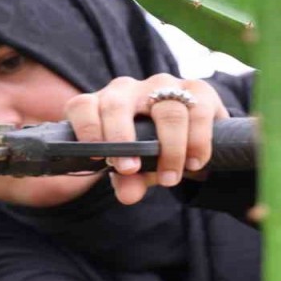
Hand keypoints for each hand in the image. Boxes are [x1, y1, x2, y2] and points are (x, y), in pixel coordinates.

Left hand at [64, 73, 229, 204]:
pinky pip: (198, 112)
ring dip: (170, 150)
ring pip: (167, 111)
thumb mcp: (133, 170)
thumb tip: (128, 196)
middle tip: (130, 170)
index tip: (95, 158)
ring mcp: (163, 85)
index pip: (82, 107)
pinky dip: (197, 142)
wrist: (189, 135)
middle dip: (122, 140)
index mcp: (102, 105)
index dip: (86, 129)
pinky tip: (194, 163)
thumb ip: (128, 181)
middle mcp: (128, 89)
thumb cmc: (148, 150)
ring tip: (170, 178)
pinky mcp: (197, 88)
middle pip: (117, 106)